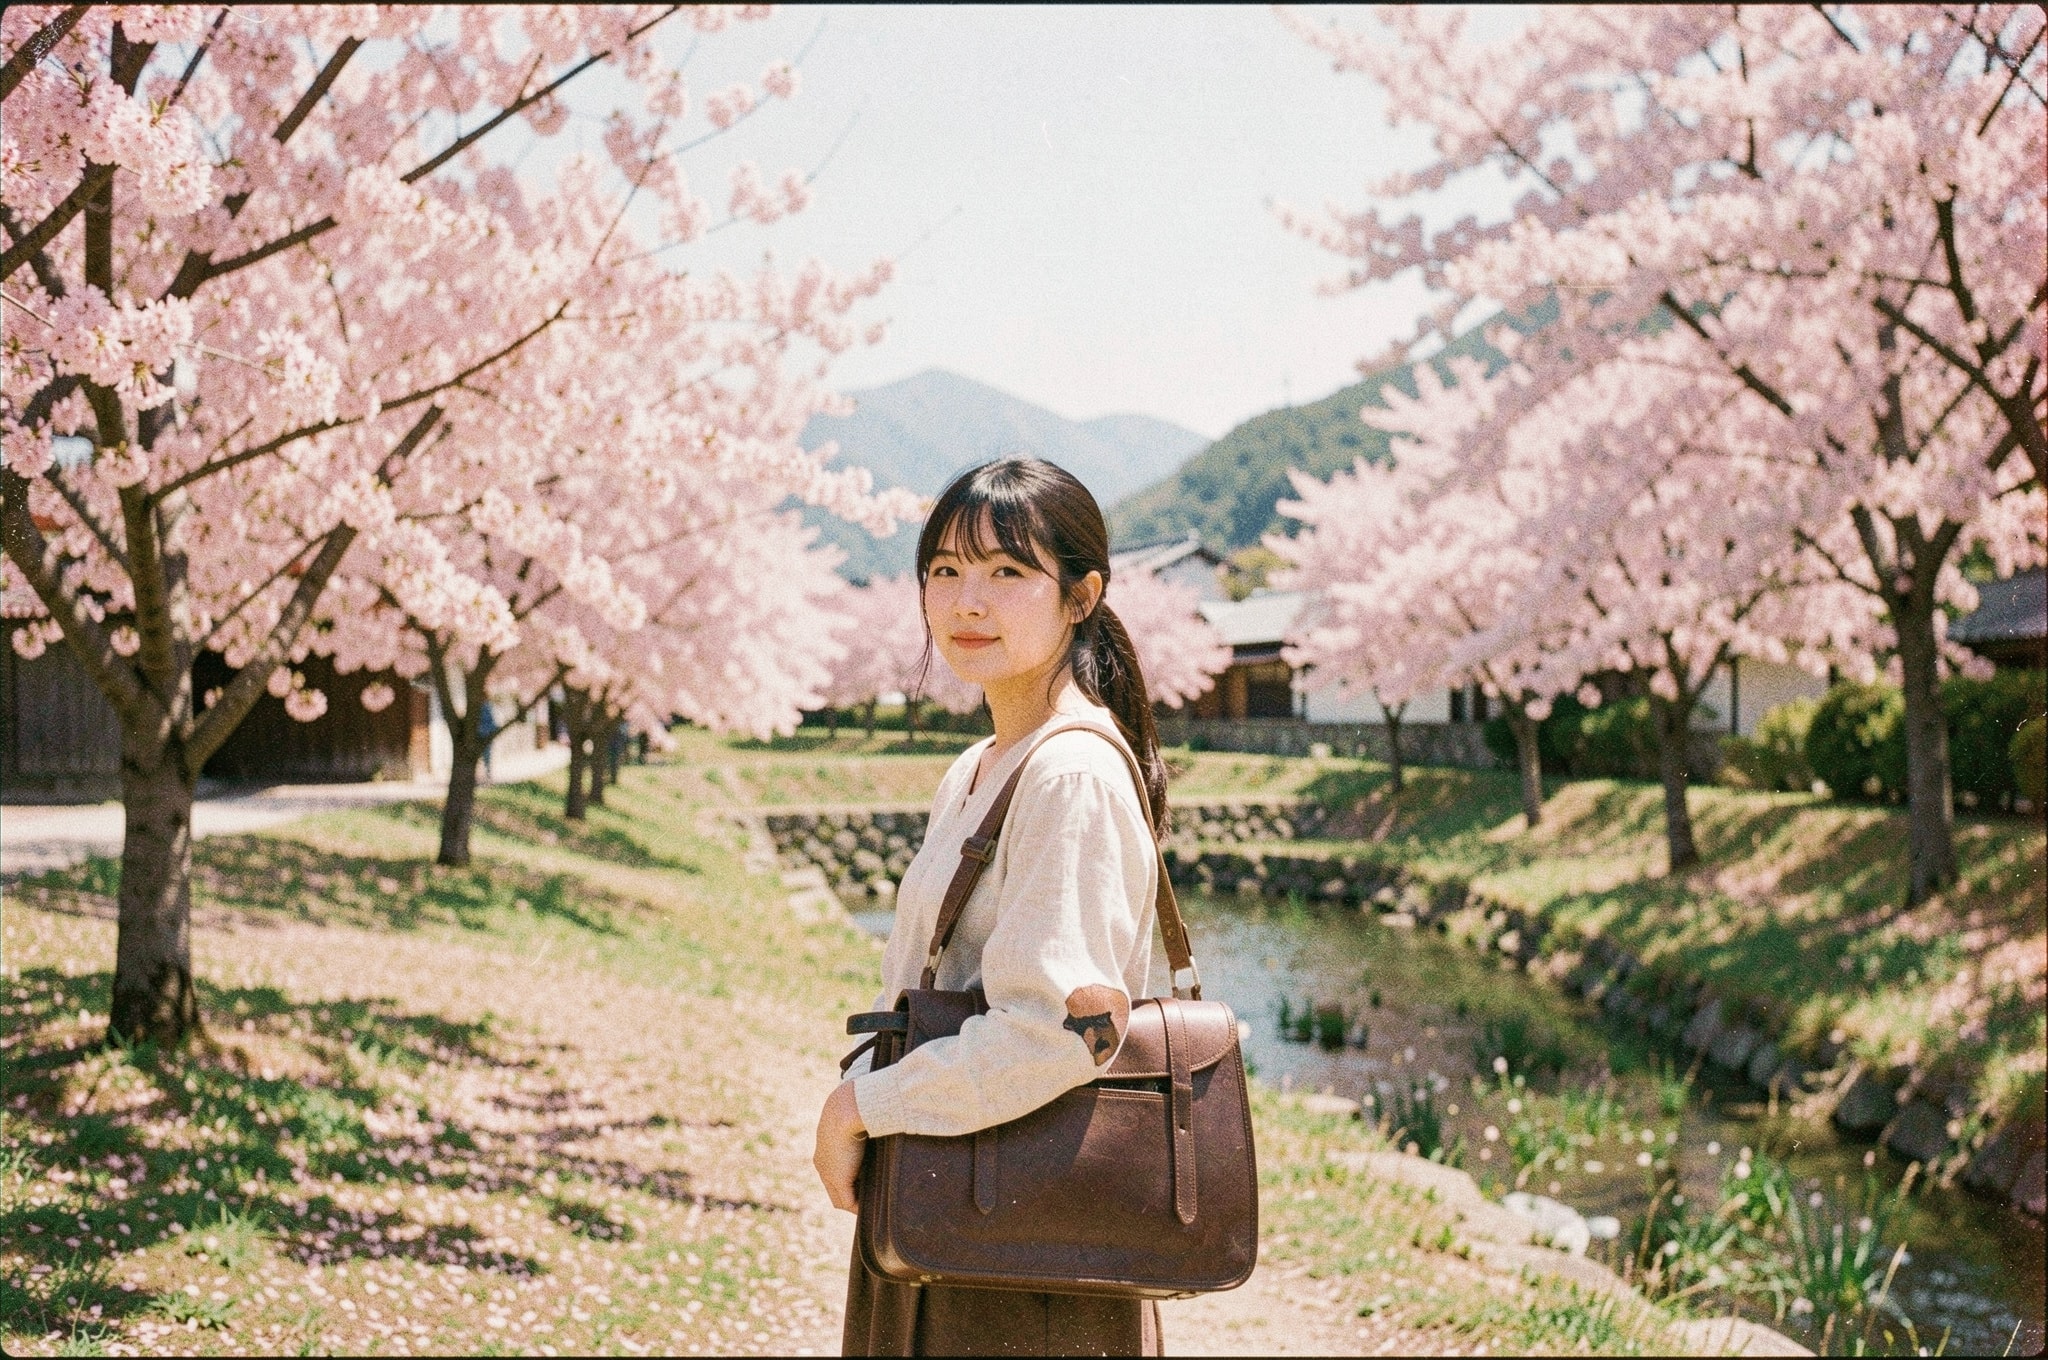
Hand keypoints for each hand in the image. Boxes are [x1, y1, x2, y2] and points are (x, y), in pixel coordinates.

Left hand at [813, 1079, 866, 1212]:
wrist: (848, 1107)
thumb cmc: (856, 1106)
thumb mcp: (857, 1120)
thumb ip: (864, 1129)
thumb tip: (880, 1125)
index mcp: (825, 1148)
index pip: (834, 1173)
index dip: (850, 1181)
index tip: (866, 1184)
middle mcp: (823, 1163)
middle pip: (834, 1190)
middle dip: (851, 1196)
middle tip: (869, 1199)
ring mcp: (828, 1173)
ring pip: (839, 1198)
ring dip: (855, 1203)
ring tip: (873, 1205)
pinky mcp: (838, 1179)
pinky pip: (848, 1202)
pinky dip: (859, 1207)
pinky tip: (872, 1207)